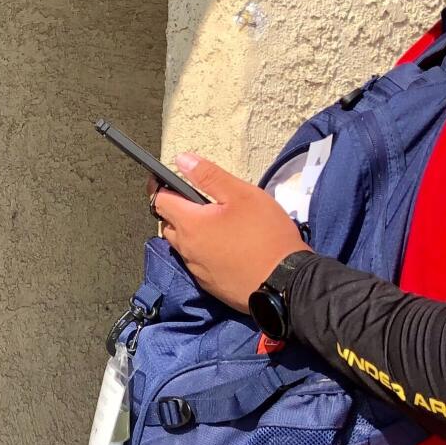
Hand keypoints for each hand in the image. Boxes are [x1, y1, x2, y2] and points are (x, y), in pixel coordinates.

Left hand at [150, 154, 309, 312]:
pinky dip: (204, 251)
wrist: (286, 282)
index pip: (159, 201)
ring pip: (183, 245)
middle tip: (198, 201)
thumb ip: (209, 176)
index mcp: (190, 224)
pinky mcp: (210, 285)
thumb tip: (182, 160)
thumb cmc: (266, 236)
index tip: (163, 179)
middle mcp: (187, 249)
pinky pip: (197, 262)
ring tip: (215, 224)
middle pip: (168, 224)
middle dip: (176, 210)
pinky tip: (225, 246)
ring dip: (191, 232)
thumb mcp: (242, 195)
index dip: (159, 186)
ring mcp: (197, 269)